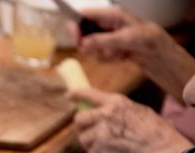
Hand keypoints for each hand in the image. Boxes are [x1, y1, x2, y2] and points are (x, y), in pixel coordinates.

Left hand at [70, 88, 191, 152]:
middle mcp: (106, 113)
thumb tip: (106, 113)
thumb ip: (118, 111)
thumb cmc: (154, 130)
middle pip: (79, 119)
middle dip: (82, 128)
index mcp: (116, 102)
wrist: (159, 146)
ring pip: (83, 138)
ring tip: (103, 148)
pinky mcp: (100, 145)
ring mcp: (102, 130)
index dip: (77, 94)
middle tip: (89, 134)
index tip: (69, 96)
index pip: (89, 94)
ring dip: (90, 145)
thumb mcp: (137, 111)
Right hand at [79, 7, 194, 100]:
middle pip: (83, 32)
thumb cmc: (145, 39)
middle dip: (90, 45)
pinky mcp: (107, 44)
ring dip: (100, 53)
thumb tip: (84, 43)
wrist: (157, 51)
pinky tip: (119, 57)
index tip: (78, 41)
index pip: (82, 15)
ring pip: (89, 45)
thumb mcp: (124, 39)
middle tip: (100, 52)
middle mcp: (105, 23)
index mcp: (109, 14)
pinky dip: (106, 58)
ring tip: (117, 54)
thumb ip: (102, 41)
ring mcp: (105, 34)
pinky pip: (97, 53)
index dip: (75, 27)